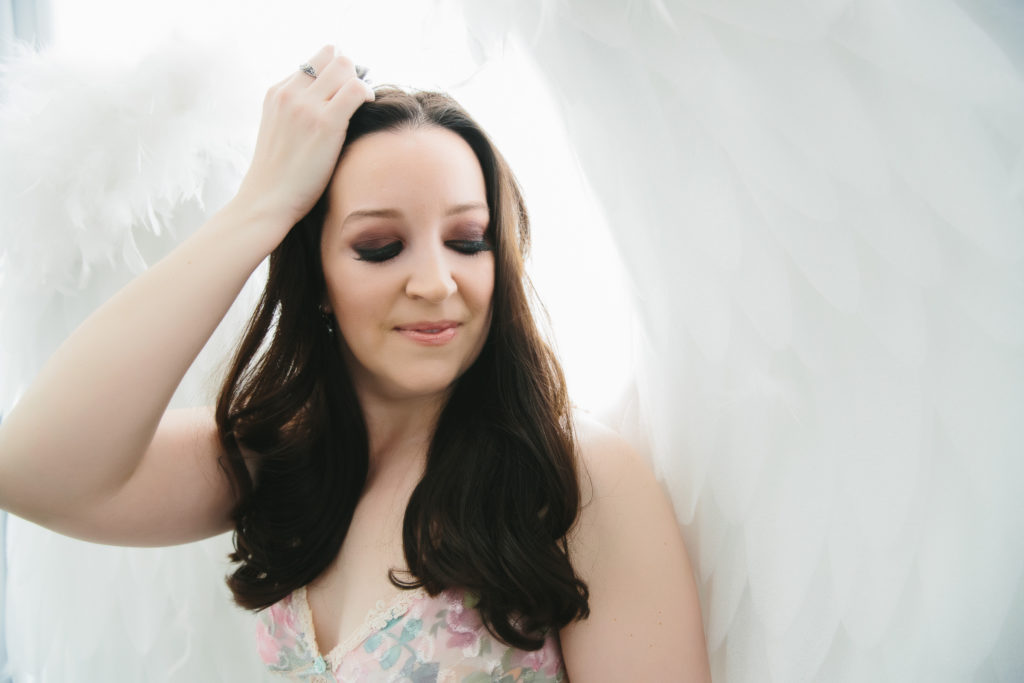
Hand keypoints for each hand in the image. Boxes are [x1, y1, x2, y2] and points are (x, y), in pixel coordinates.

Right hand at [234, 45, 373, 238]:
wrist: (267, 201)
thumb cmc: (280, 176)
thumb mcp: (280, 132)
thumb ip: (297, 112)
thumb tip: (328, 105)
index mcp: (277, 92)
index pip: (315, 61)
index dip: (335, 71)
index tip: (344, 91)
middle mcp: (289, 93)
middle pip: (332, 57)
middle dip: (350, 72)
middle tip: (357, 97)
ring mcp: (306, 106)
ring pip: (345, 66)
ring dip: (359, 82)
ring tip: (362, 104)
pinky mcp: (325, 123)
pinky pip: (356, 89)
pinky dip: (367, 93)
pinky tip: (369, 105)